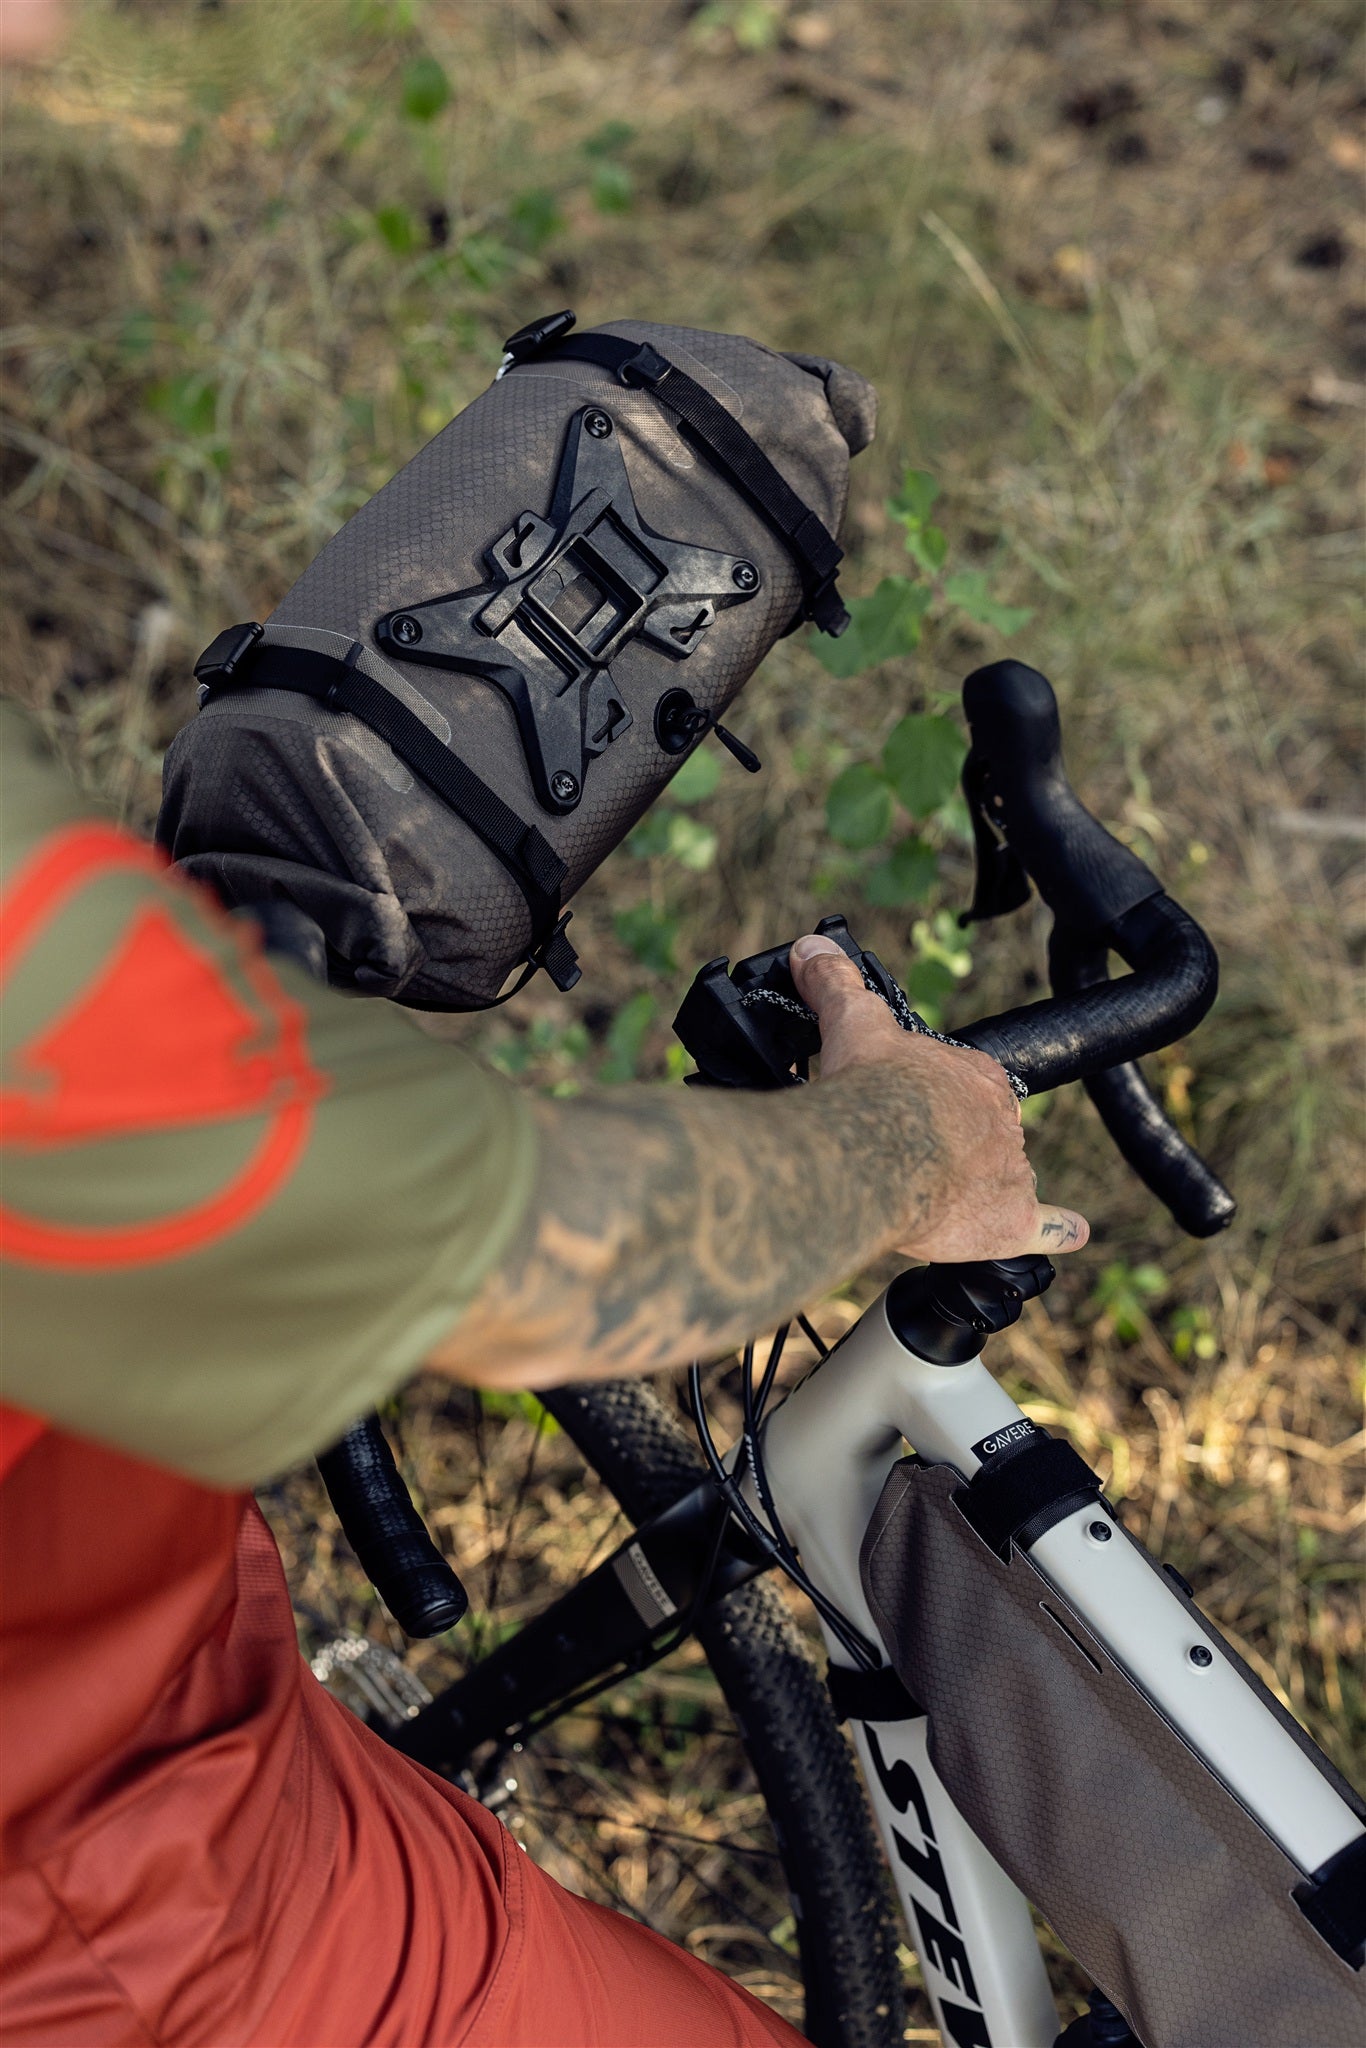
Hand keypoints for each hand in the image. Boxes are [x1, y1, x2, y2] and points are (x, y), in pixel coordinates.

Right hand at [790, 934, 1089, 1262]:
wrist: (875, 1152)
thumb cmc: (870, 1087)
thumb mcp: (852, 1022)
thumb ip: (836, 985)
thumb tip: (812, 947)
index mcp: (972, 1074)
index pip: (967, 1082)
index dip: (938, 1095)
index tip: (911, 1103)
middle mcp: (1000, 1120)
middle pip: (985, 1131)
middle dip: (954, 1142)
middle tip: (912, 1155)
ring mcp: (1010, 1171)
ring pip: (1006, 1176)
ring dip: (980, 1185)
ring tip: (942, 1197)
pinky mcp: (1008, 1221)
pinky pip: (1045, 1227)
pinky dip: (1056, 1229)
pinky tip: (1066, 1231)